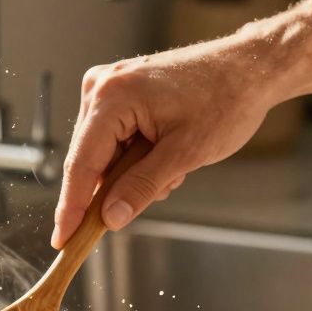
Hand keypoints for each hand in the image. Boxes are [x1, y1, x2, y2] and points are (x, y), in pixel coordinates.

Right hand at [51, 37, 285, 248]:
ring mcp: (109, 87)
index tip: (63, 241)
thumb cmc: (225, 100)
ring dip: (131, 172)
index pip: (81, 164)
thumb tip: (110, 218)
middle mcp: (101, 87)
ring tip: (173, 166)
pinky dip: (135, 157)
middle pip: (89, 159)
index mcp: (112, 97)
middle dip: (116, 187)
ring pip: (103, 153)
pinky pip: (114, 139)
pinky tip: (165, 153)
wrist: (249, 69)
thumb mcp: (184, 154)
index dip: (72, 208)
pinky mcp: (120, 92)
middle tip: (160, 189)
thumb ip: (142, 188)